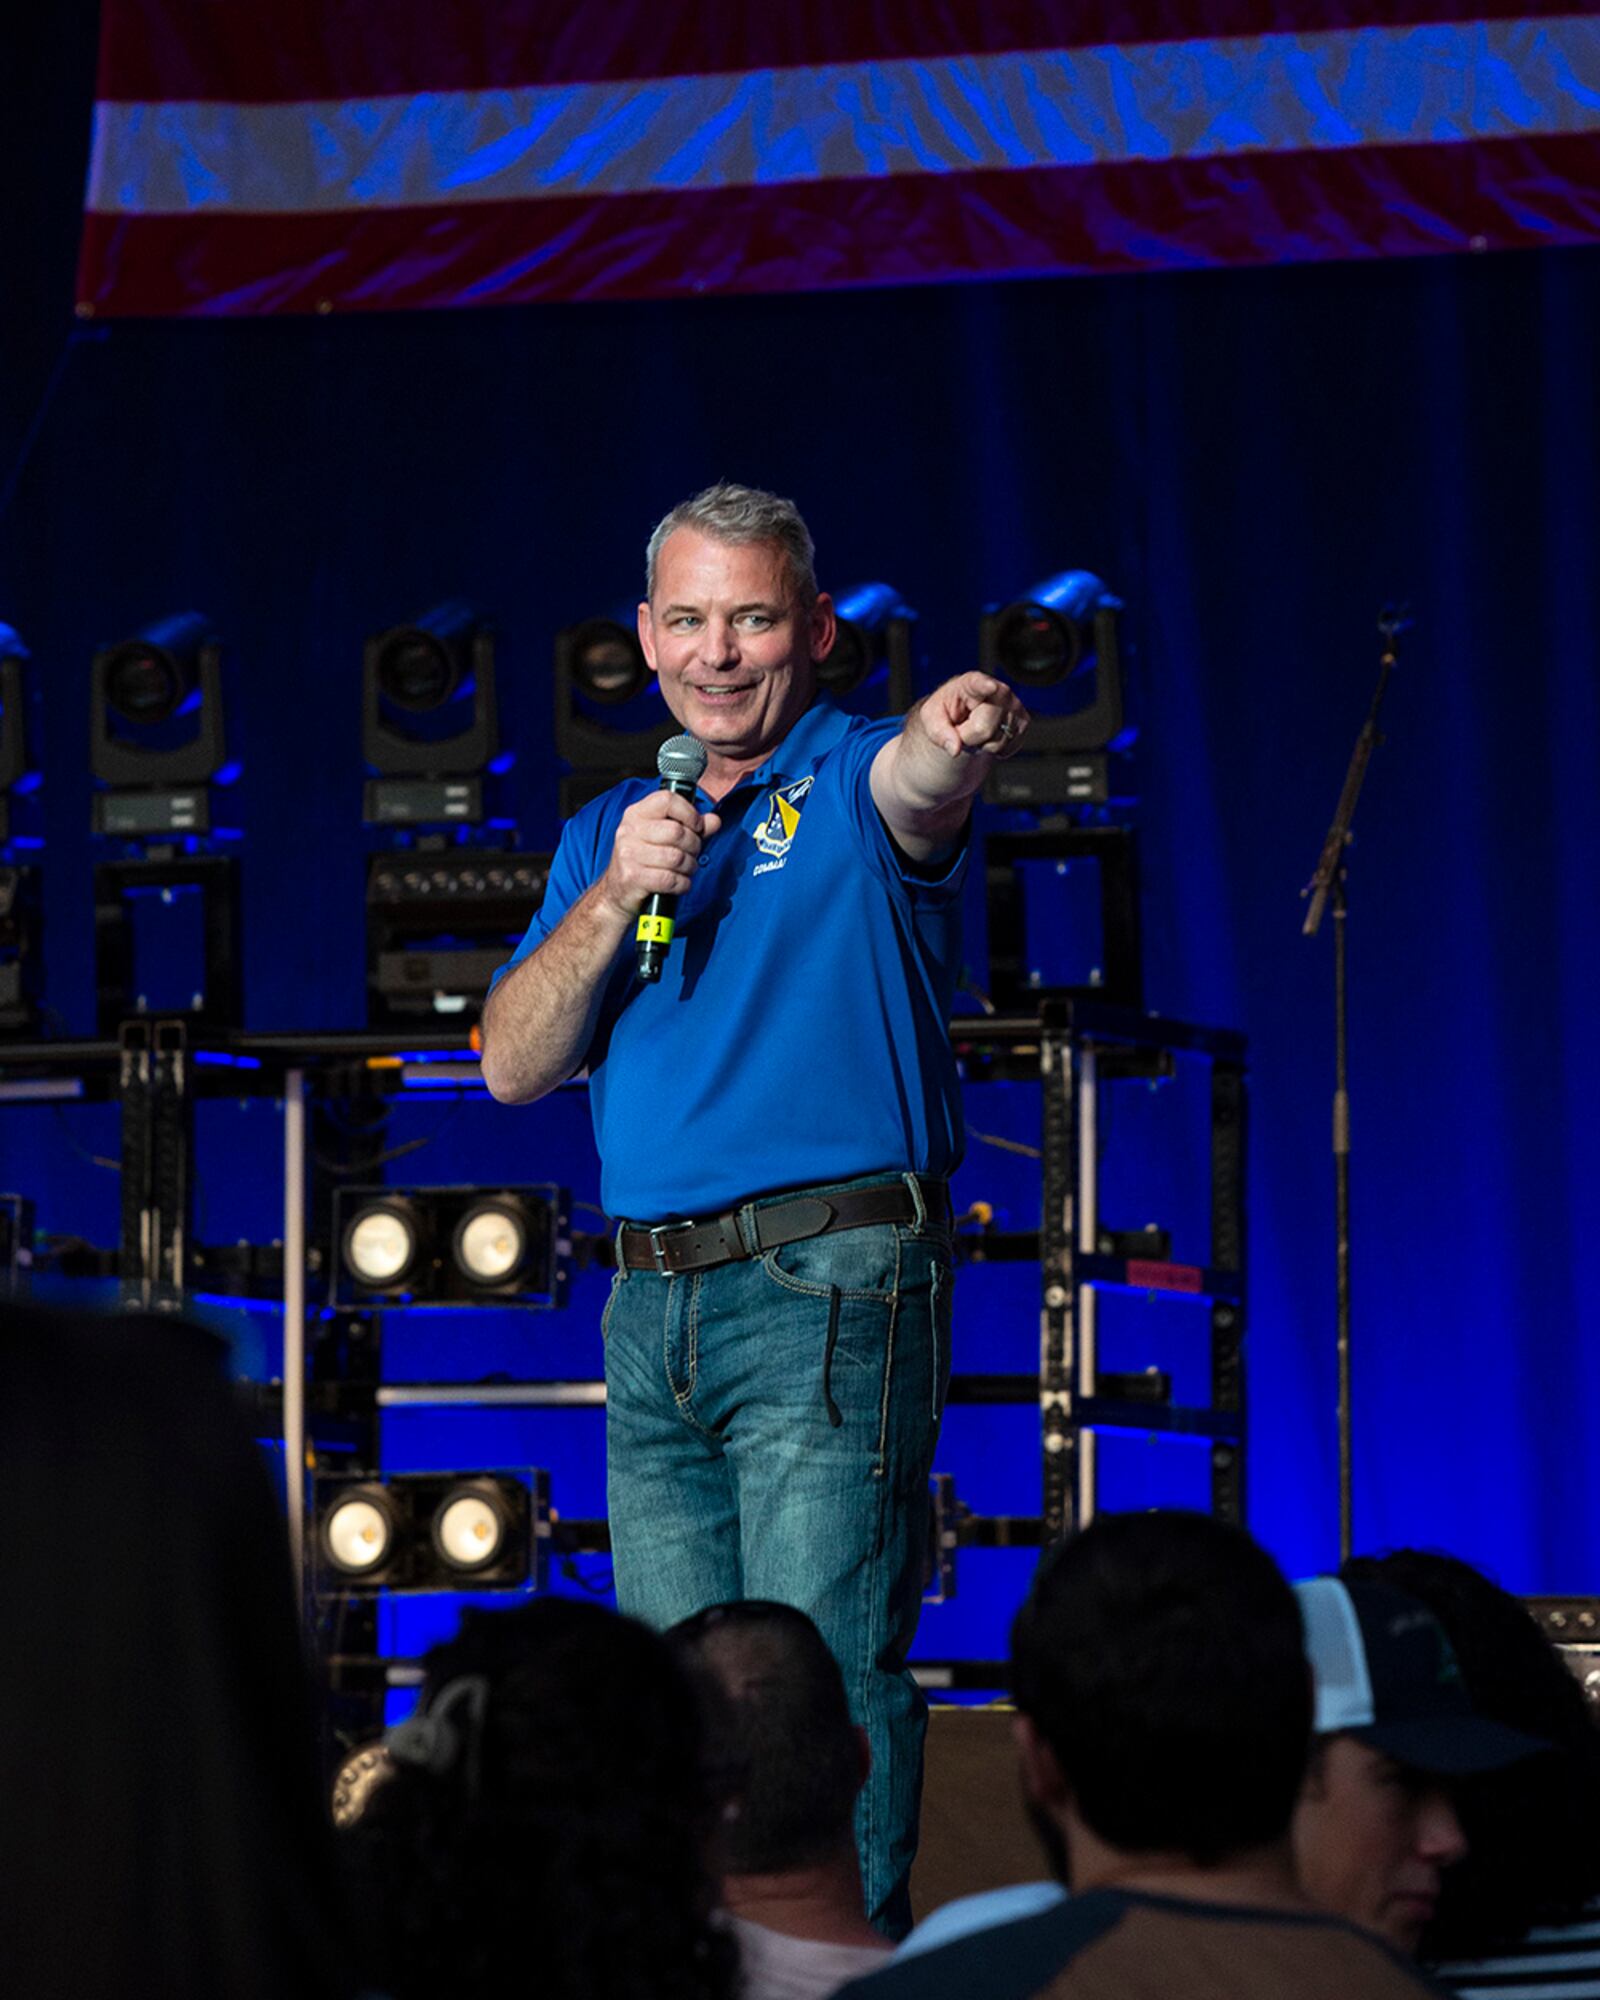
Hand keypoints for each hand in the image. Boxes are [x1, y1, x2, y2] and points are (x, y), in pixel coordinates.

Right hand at [599, 790, 721, 919]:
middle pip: (677, 832)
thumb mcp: (663, 838)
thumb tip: (714, 821)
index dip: (689, 813)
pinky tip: (679, 884)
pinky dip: (682, 884)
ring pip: (676, 857)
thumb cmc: (643, 862)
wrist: (616, 893)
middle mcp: (630, 831)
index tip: (697, 826)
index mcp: (637, 814)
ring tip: (686, 869)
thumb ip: (690, 827)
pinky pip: (670, 879)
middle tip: (692, 853)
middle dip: (693, 846)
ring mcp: (629, 854)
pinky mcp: (632, 877)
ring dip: (689, 867)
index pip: (667, 800)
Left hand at [917, 672, 1028, 759]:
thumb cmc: (946, 713)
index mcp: (970, 683)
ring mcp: (1014, 705)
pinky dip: (996, 749)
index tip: (989, 686)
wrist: (962, 719)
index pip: (978, 684)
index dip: (984, 686)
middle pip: (984, 728)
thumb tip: (954, 748)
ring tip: (976, 730)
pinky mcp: (1024, 722)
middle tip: (963, 729)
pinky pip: (1009, 747)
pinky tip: (989, 736)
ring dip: (983, 744)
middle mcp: (998, 690)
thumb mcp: (932, 720)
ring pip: (998, 741)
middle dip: (969, 737)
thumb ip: (939, 733)